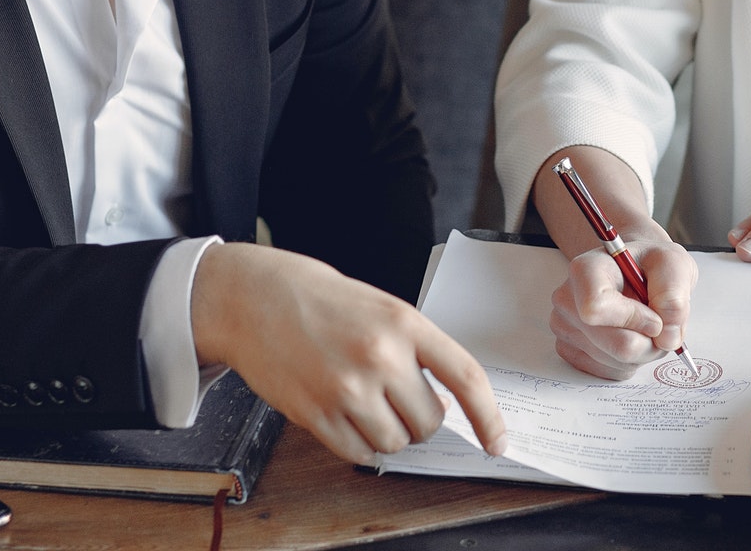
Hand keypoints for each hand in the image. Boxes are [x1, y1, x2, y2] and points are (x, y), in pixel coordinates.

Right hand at [190, 242, 505, 463]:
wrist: (253, 297)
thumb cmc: (319, 299)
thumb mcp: (380, 307)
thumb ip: (414, 349)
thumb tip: (445, 403)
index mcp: (404, 323)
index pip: (466, 377)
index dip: (488, 416)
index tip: (497, 441)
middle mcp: (380, 356)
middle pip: (430, 421)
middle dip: (420, 419)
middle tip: (396, 398)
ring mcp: (347, 388)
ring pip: (396, 442)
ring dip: (389, 433)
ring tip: (365, 403)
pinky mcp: (315, 414)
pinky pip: (358, 454)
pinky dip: (360, 446)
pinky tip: (346, 418)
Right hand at [549, 233, 696, 379]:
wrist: (634, 269)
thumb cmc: (649, 264)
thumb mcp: (672, 264)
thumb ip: (673, 295)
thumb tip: (666, 337)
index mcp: (586, 270)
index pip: (596, 308)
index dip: (634, 319)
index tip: (654, 315)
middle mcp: (567, 299)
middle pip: (616, 345)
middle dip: (649, 342)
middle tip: (660, 323)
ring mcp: (564, 327)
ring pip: (616, 362)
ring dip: (642, 352)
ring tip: (644, 325)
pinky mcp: (570, 350)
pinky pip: (609, 372)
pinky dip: (629, 362)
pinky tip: (631, 336)